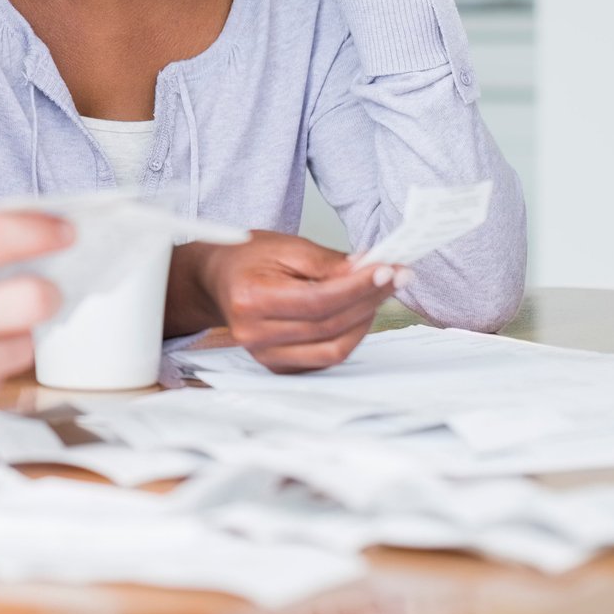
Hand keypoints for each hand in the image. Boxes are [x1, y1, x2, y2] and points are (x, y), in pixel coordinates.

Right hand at [195, 231, 400, 372]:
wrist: (219, 280)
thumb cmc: (247, 259)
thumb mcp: (285, 247)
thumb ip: (327, 262)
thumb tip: (367, 270)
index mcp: (251, 300)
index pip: (318, 301)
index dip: (358, 288)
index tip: (387, 270)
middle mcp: (255, 335)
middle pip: (329, 326)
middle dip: (369, 300)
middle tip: (394, 276)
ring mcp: (266, 356)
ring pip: (334, 349)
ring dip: (364, 321)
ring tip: (377, 293)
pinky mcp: (279, 367)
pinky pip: (326, 359)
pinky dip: (349, 336)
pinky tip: (357, 312)